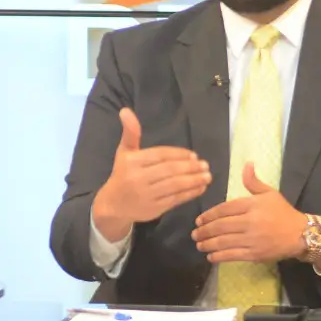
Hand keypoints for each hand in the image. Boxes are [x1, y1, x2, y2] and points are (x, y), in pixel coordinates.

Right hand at [92, 108, 211, 240]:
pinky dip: (190, 193)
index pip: (160, 155)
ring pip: (175, 185)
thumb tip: (126, 110)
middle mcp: (138, 178)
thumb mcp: (124, 152)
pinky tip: (200, 188)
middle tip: (205, 165)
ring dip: (194, 180)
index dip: (179, 154)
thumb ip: (130, 132)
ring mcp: (147, 195)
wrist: (113, 205)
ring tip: (207, 176)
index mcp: (132, 161)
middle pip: (170, 170)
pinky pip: (175, 199)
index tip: (194, 155)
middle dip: (190, 167)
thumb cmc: (122, 174)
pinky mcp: (154, 209)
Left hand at [191, 162, 306, 263]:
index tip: (199, 220)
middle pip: (221, 226)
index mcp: (252, 205)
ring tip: (199, 245)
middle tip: (194, 234)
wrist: (301, 234)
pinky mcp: (254, 254)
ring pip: (223, 242)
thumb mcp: (270, 193)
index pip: (224, 209)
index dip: (209, 215)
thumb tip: (246, 164)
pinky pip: (232, 255)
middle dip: (204, 231)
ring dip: (208, 244)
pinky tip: (210, 256)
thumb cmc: (283, 212)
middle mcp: (250, 222)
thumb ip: (253, 182)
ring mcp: (252, 239)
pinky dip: (219, 256)